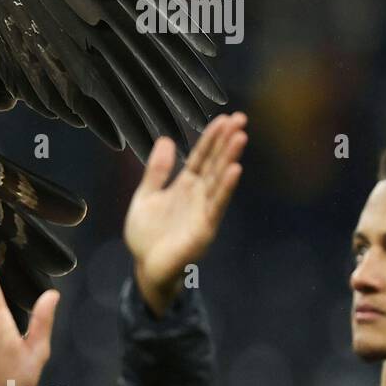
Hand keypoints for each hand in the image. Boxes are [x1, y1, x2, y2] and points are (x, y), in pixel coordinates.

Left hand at [124, 112, 246, 315]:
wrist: (144, 267)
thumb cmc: (147, 235)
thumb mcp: (146, 196)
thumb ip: (157, 171)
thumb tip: (167, 139)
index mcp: (184, 187)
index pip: (201, 157)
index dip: (211, 138)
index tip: (225, 117)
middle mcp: (198, 196)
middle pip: (215, 164)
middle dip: (227, 142)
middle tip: (241, 118)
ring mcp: (203, 212)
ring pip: (219, 181)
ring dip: (230, 159)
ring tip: (240, 137)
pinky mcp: (204, 229)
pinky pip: (216, 206)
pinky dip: (226, 188)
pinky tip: (235, 171)